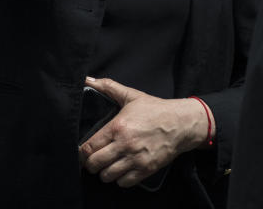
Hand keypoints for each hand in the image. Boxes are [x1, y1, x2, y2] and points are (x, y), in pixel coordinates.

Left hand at [78, 76, 210, 187]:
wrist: (181, 123)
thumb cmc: (156, 109)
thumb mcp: (131, 95)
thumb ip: (108, 87)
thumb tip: (88, 79)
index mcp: (118, 127)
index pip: (89, 147)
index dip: (81, 152)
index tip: (82, 152)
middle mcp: (125, 144)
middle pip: (95, 164)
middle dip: (90, 164)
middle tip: (92, 160)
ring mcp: (136, 159)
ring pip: (107, 176)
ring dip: (104, 172)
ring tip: (106, 165)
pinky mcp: (146, 169)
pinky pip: (124, 183)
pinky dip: (120, 179)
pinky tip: (121, 170)